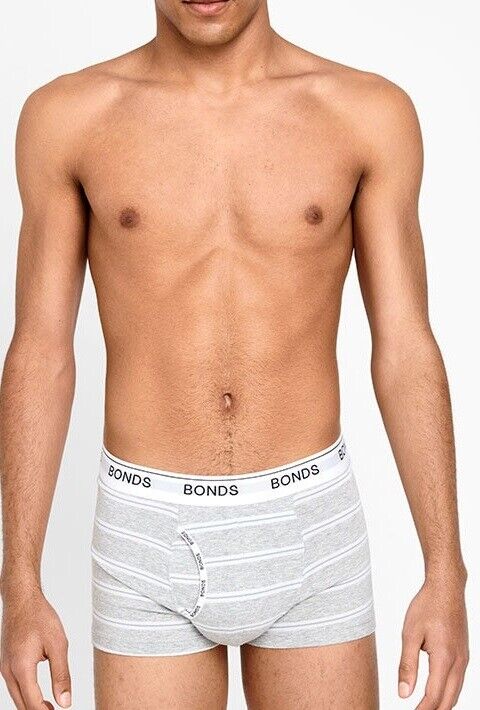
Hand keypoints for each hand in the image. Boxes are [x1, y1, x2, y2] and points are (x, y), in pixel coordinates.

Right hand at [0, 585, 70, 708]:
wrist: (22, 599)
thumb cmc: (39, 617)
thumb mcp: (58, 645)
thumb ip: (62, 675)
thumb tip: (65, 701)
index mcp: (22, 668)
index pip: (33, 704)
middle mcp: (8, 671)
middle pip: (21, 705)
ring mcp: (4, 668)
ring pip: (16, 697)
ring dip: (31, 705)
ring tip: (51, 707)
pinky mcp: (6, 663)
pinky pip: (14, 686)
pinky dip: (26, 694)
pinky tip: (39, 694)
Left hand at [398, 575, 468, 708]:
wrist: (446, 588)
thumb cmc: (427, 606)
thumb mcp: (410, 634)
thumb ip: (407, 665)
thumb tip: (403, 693)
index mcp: (445, 659)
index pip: (434, 696)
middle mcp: (459, 662)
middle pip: (449, 700)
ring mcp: (464, 658)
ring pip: (456, 692)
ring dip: (442, 704)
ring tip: (425, 708)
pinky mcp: (463, 654)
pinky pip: (458, 681)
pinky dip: (448, 693)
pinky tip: (437, 693)